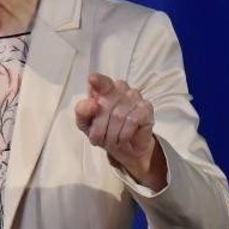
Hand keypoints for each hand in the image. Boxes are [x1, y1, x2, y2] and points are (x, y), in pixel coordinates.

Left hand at [74, 73, 166, 189]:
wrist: (124, 148)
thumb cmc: (104, 131)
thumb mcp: (85, 123)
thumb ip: (82, 111)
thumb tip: (92, 103)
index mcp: (103, 87)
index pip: (100, 81)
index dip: (97, 80)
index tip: (93, 80)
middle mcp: (119, 88)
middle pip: (104, 106)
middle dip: (99, 128)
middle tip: (100, 137)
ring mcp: (134, 96)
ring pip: (118, 116)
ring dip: (112, 135)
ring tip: (112, 140)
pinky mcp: (146, 107)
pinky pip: (132, 121)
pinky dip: (124, 134)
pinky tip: (123, 138)